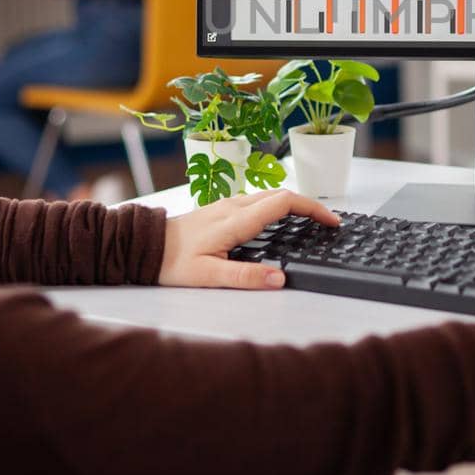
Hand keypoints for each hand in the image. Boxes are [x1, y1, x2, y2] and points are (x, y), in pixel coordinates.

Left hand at [159, 190, 338, 289]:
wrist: (143, 245)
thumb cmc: (171, 261)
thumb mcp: (208, 276)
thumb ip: (245, 277)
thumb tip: (279, 279)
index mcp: (236, 220)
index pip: (285, 202)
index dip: (313, 209)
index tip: (331, 221)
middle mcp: (234, 206)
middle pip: (283, 194)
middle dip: (310, 205)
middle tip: (329, 223)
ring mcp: (228, 204)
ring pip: (270, 195)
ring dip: (295, 204)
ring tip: (311, 222)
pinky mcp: (222, 209)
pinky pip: (258, 201)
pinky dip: (278, 207)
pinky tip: (280, 222)